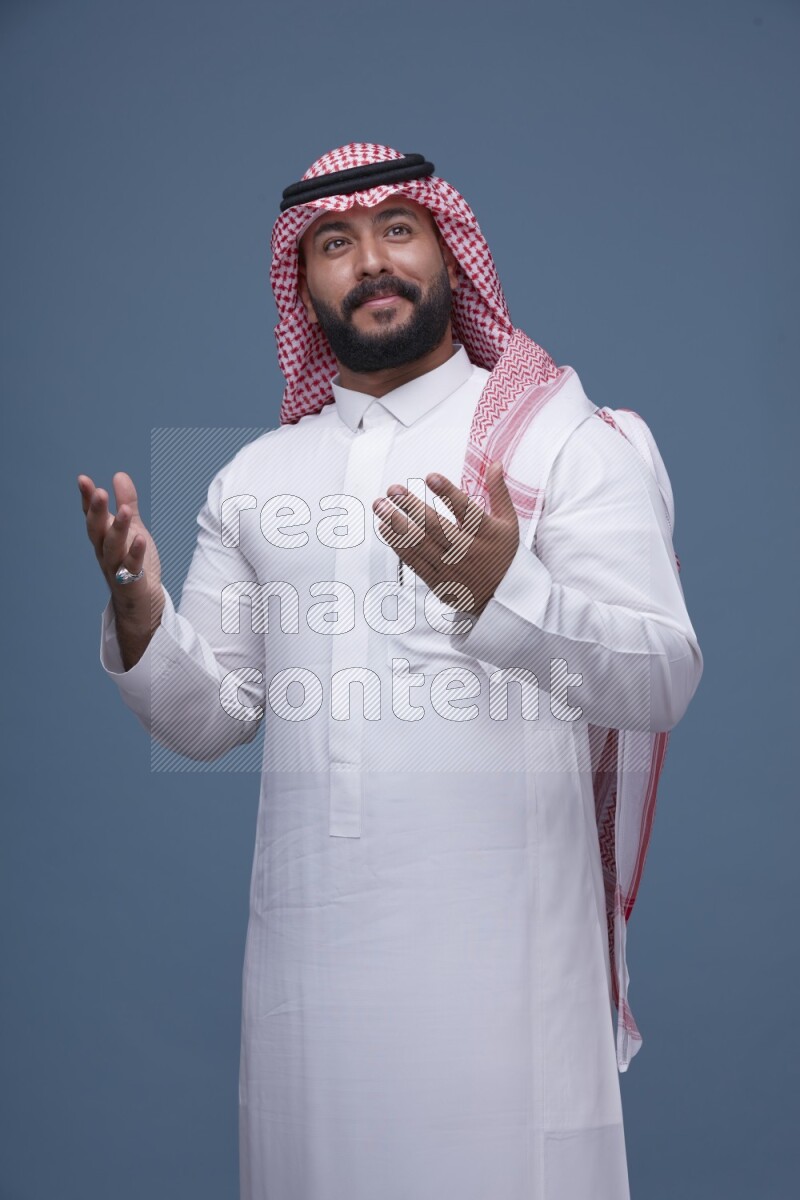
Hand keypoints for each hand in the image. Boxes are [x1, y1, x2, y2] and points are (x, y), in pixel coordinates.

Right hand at [78, 471, 164, 634]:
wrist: (142, 602)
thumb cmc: (134, 564)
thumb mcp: (132, 528)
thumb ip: (127, 503)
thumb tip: (119, 475)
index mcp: (103, 538)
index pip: (92, 516)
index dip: (86, 499)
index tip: (83, 479)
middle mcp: (104, 552)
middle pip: (96, 531)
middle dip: (96, 512)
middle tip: (99, 492)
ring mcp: (115, 568)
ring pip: (112, 547)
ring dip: (117, 529)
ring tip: (124, 510)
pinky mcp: (130, 583)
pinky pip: (131, 567)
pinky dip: (135, 553)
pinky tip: (141, 539)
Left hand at [372, 461, 518, 617]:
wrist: (502, 598)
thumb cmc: (503, 554)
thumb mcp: (508, 523)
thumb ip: (499, 492)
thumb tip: (495, 463)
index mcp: (487, 534)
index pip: (466, 510)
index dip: (448, 492)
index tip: (430, 477)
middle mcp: (468, 551)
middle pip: (436, 526)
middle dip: (411, 506)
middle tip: (393, 490)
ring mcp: (451, 568)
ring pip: (420, 544)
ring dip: (397, 524)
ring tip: (381, 506)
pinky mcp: (439, 583)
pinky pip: (414, 562)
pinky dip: (398, 545)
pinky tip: (385, 528)